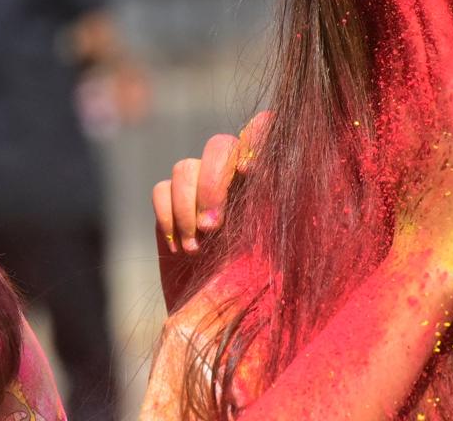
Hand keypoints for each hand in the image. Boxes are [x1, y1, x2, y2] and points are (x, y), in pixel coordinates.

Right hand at [152, 111, 271, 309]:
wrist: (216, 322)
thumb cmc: (259, 291)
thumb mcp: (282, 253)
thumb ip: (282, 214)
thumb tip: (292, 183)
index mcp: (267, 181)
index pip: (265, 131)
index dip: (256, 138)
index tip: (251, 173)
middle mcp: (234, 178)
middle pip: (220, 144)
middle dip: (213, 183)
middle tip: (214, 228)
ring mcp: (199, 190)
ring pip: (186, 166)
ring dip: (188, 207)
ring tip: (197, 248)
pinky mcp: (170, 207)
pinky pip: (160, 189)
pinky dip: (167, 216)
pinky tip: (180, 247)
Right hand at [374, 0, 452, 297]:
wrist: (425, 270)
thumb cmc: (411, 234)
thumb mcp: (390, 177)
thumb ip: (386, 137)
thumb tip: (374, 114)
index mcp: (401, 114)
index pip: (398, 44)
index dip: (396, 3)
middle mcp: (420, 107)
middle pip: (412, 30)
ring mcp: (451, 116)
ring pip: (438, 41)